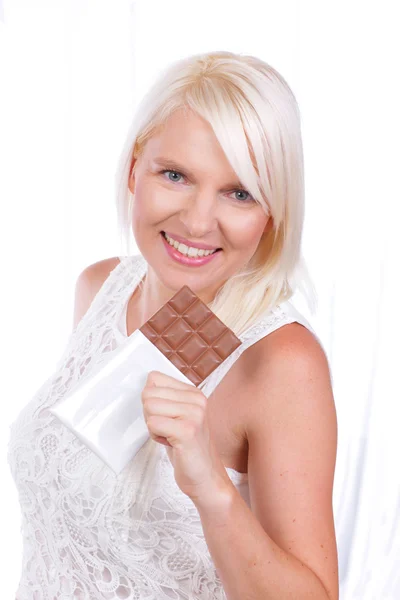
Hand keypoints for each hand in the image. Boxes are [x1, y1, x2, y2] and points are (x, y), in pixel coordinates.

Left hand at [141, 370, 230, 501]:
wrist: (205, 477)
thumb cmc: (187, 448)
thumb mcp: (178, 416)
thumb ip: (165, 398)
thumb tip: (145, 385)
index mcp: (194, 392)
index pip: (154, 378)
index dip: (152, 400)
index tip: (166, 416)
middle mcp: (196, 399)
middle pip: (148, 393)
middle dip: (151, 414)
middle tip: (168, 429)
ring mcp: (194, 414)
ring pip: (149, 407)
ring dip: (153, 426)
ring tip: (171, 436)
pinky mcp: (188, 430)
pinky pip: (153, 424)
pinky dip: (156, 436)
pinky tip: (171, 443)